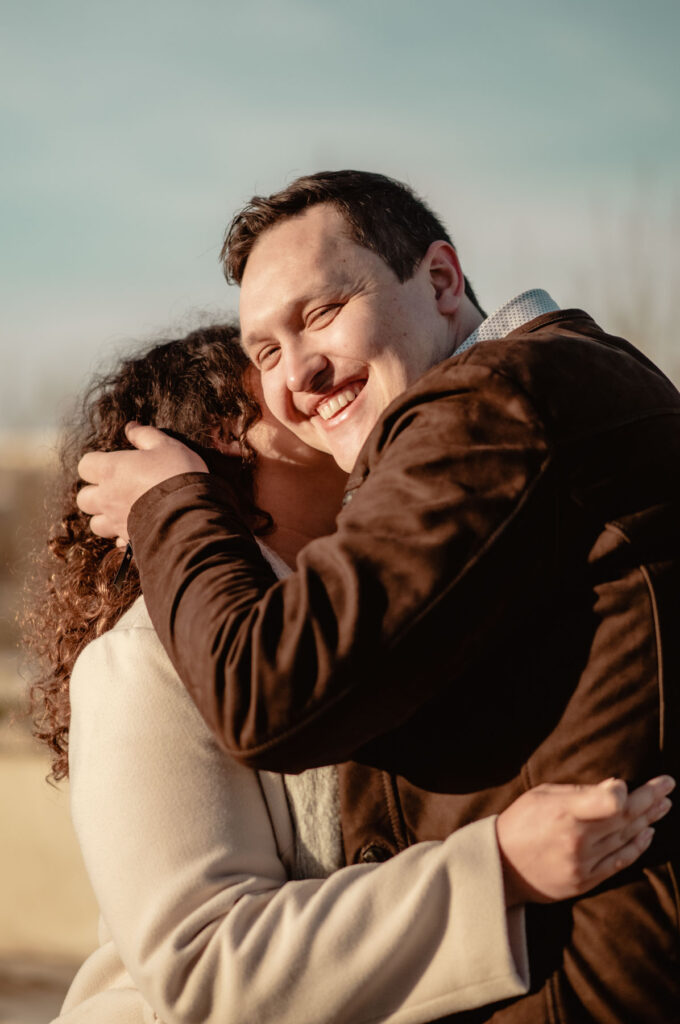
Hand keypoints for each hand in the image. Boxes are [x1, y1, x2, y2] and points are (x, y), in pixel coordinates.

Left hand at [77, 423, 207, 540]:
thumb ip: (145, 435)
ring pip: (95, 524)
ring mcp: (116, 521)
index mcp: (111, 470)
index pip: (85, 465)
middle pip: (83, 498)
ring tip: (123, 511)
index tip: (112, 463)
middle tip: (115, 489)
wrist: (189, 513)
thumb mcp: (165, 446)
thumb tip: (131, 427)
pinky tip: (137, 528)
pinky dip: (122, 535)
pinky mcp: (128, 539)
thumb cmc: (176, 474)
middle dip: (94, 494)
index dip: (96, 463)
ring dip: (104, 518)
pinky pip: (116, 541)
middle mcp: (107, 497)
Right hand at [496, 774, 674, 906]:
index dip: (625, 793)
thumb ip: (578, 792)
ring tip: (664, 805)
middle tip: (668, 786)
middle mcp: (577, 840)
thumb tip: (615, 787)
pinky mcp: (585, 881)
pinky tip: (649, 833)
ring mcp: (583, 864)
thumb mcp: (541, 795)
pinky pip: (619, 862)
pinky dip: (637, 846)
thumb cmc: (520, 822)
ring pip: (626, 839)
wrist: (501, 867)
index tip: (629, 783)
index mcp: (563, 814)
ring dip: (649, 820)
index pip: (609, 803)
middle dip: (650, 799)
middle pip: (625, 818)